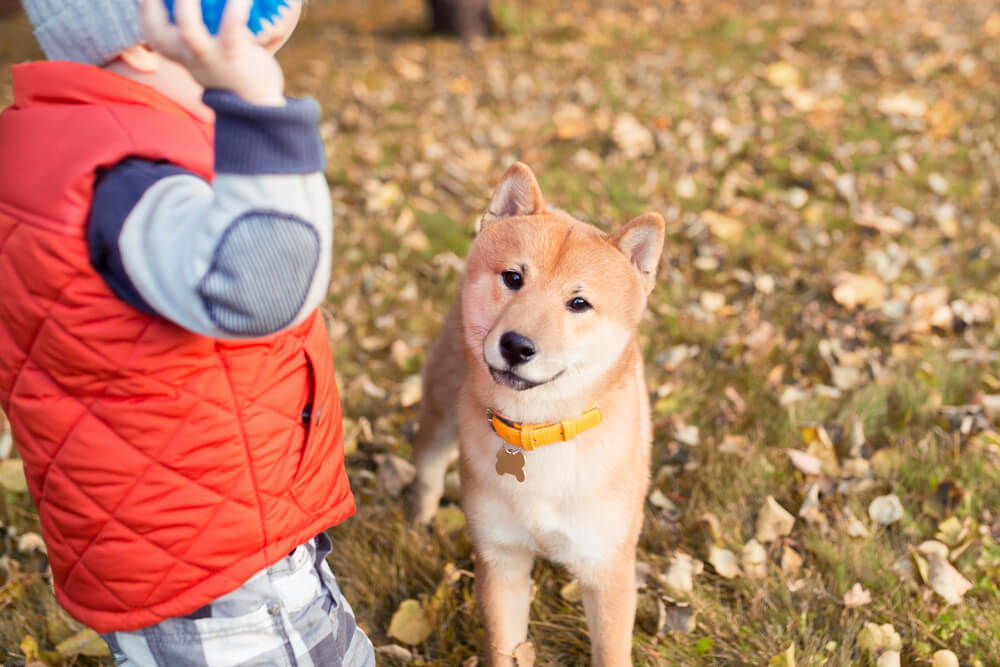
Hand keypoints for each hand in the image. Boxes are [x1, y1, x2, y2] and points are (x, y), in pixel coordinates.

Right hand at [141, 0, 285, 105]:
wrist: (255, 106)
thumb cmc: (231, 70)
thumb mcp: (207, 52)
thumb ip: (202, 28)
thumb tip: (222, 2)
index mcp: (176, 52)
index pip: (150, 31)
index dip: (147, 7)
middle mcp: (186, 55)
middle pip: (157, 31)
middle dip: (153, 4)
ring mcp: (209, 56)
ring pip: (189, 29)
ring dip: (188, 2)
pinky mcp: (234, 54)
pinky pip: (232, 24)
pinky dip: (237, 6)